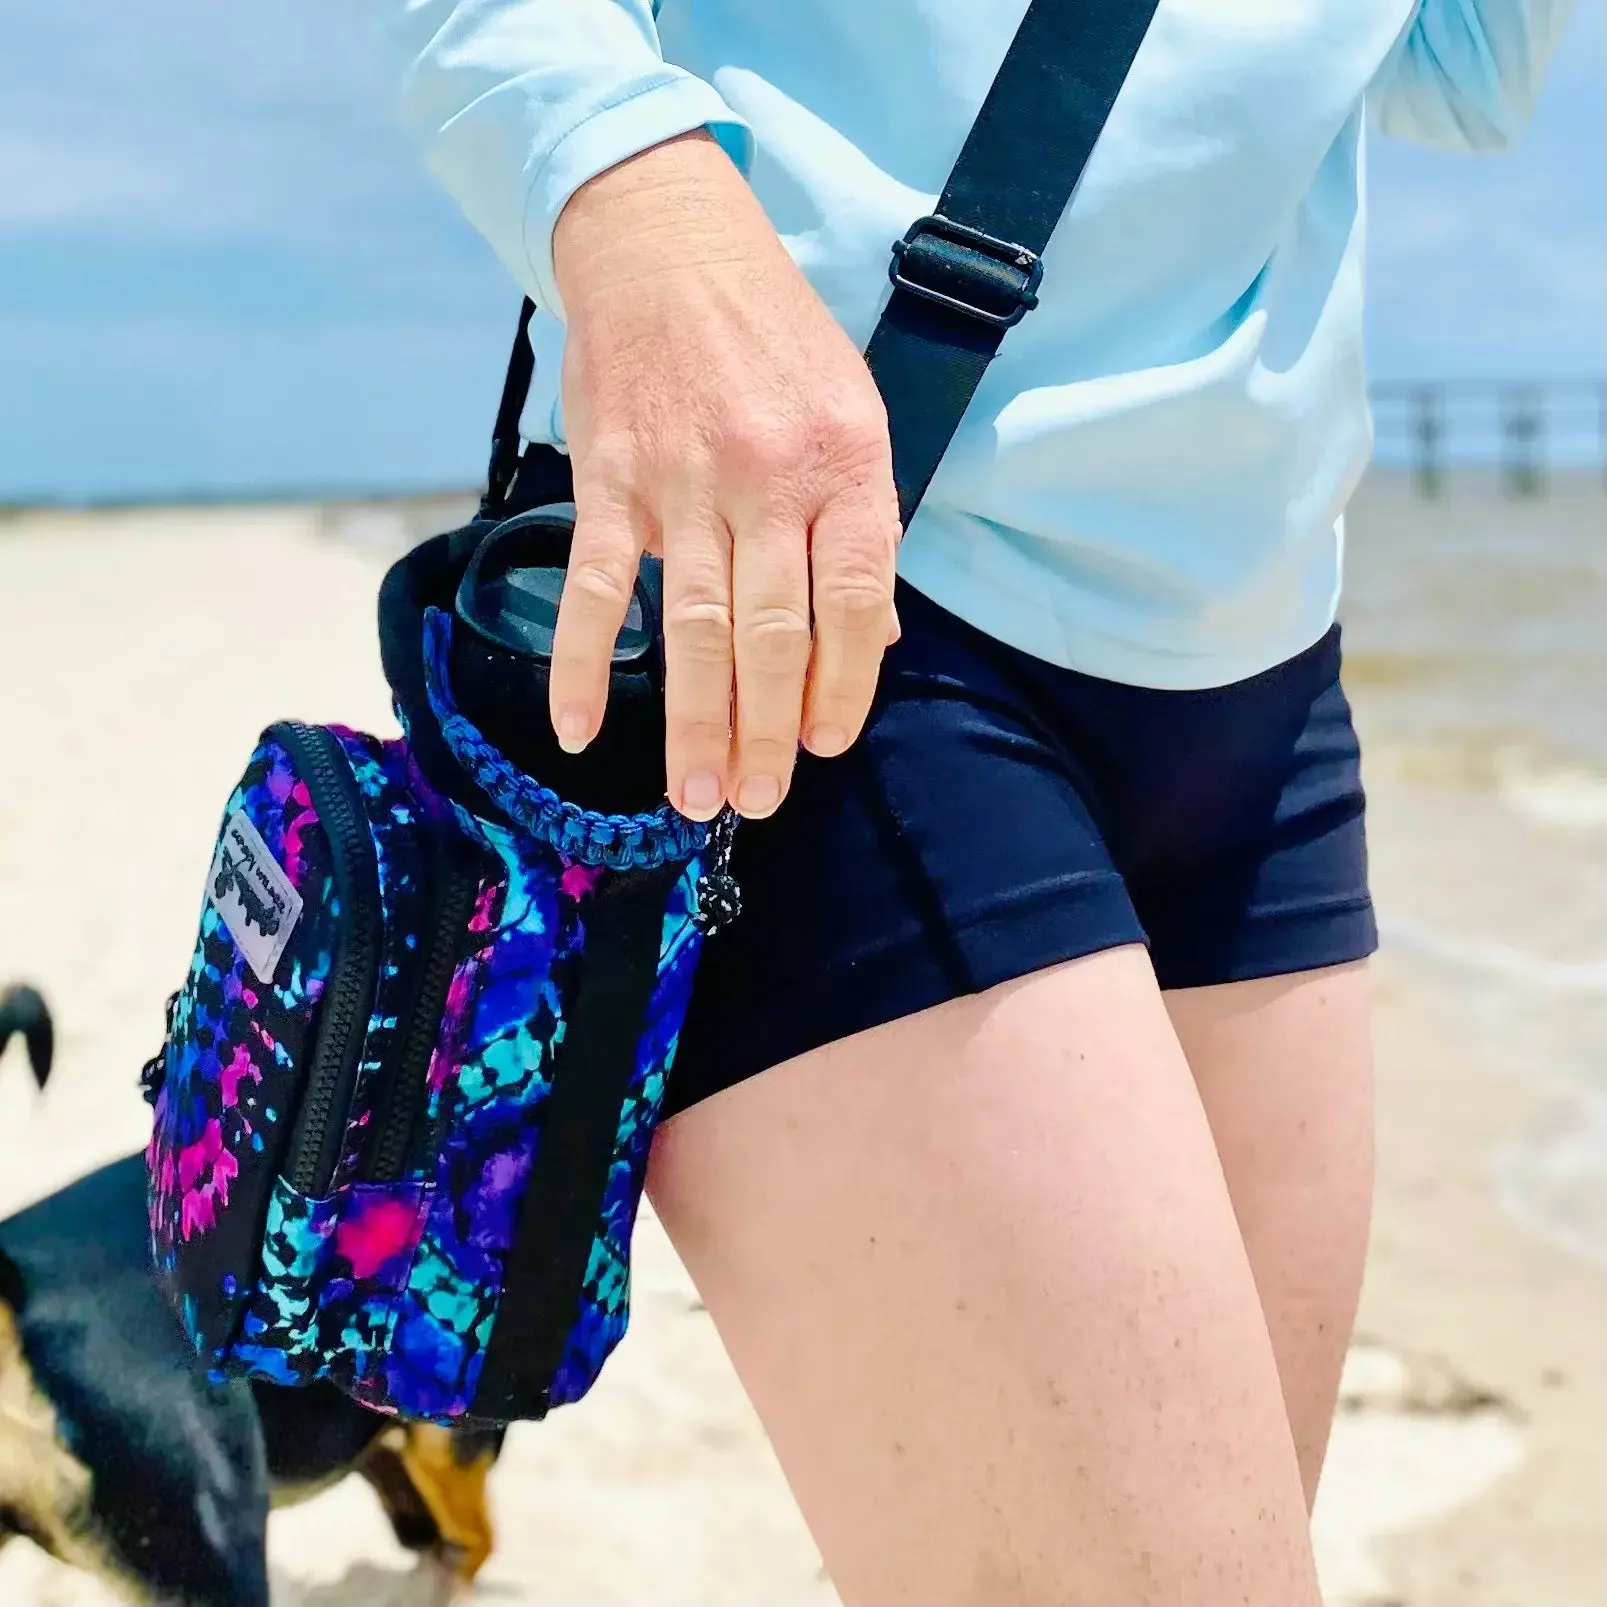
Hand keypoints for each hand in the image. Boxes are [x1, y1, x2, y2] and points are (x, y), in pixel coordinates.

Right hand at [549, 132, 899, 820]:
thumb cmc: (774, 338)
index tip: (822, 744)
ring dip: (695, 721)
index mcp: (845, 465)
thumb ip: (860, 528)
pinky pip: (599, 587)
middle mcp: (769, 480)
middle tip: (755, 800)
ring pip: (694, 626)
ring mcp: (685, 482)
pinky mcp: (611, 480)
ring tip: (695, 795)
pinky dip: (582, 661)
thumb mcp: (853, 414)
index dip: (841, 685)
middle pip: (773, 632)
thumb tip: (875, 637)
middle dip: (767, 730)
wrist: (669, 247)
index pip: (852, 602)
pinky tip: (579, 727)